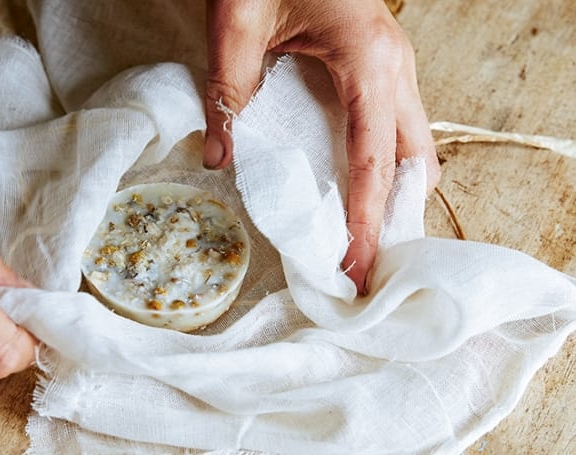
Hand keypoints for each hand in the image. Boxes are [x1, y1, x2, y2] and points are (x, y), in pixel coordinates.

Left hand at [203, 0, 439, 294]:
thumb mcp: (237, 25)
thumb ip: (228, 92)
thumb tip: (218, 158)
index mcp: (368, 60)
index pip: (372, 161)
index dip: (365, 221)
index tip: (356, 269)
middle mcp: (394, 65)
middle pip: (414, 159)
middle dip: (396, 215)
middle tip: (369, 263)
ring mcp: (394, 62)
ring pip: (413, 142)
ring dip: (396, 191)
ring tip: (367, 236)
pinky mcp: (379, 61)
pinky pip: (396, 124)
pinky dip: (386, 163)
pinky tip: (359, 186)